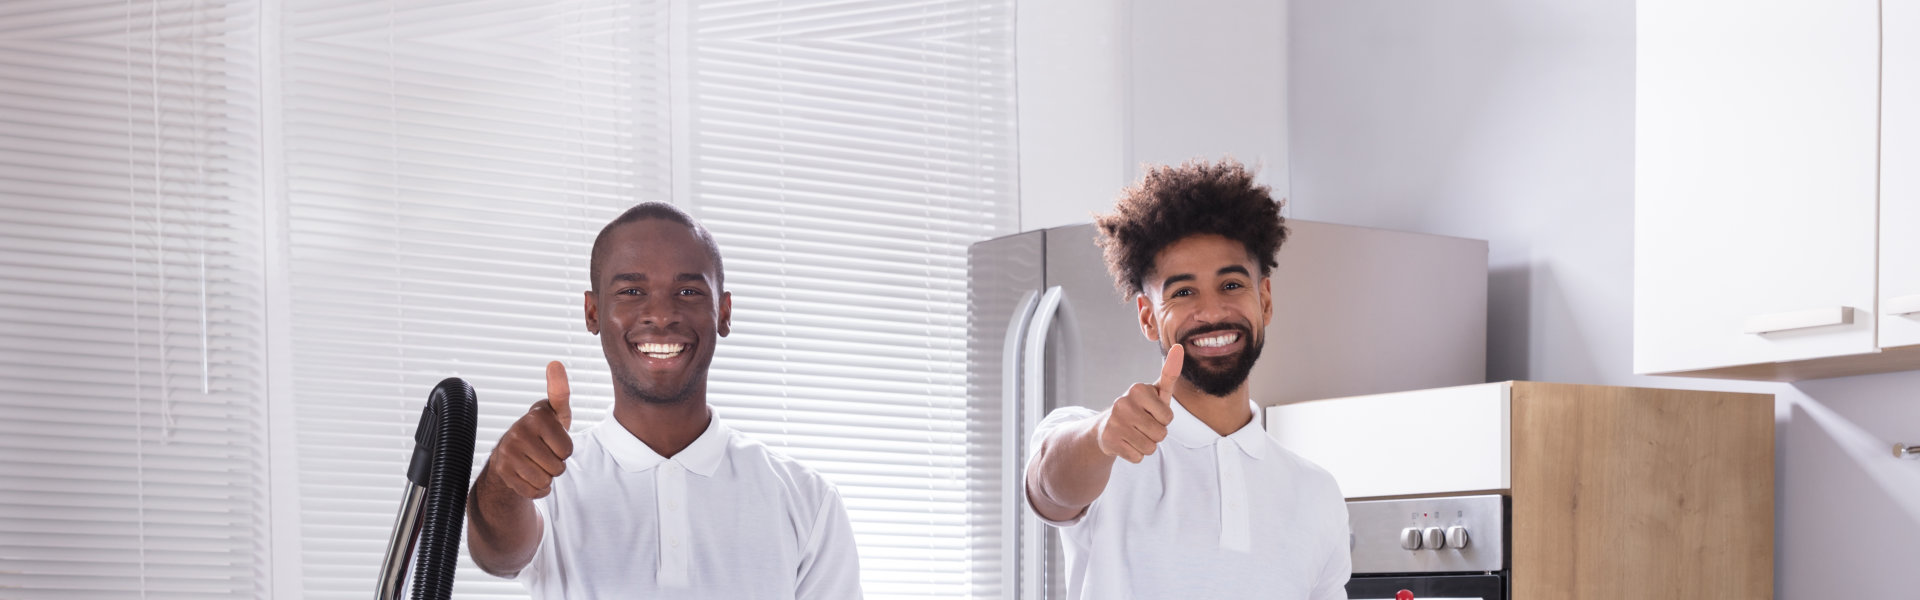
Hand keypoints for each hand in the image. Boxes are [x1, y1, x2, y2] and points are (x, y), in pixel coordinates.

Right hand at [485, 361, 573, 498]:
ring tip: (536, 462)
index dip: (564, 449)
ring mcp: (508, 453)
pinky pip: (532, 491)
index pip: (567, 450)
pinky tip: (528, 475)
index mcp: (536, 417)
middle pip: (558, 467)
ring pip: (545, 481)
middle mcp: (519, 433)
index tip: (552, 439)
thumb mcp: (555, 412)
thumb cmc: (542, 431)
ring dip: (546, 477)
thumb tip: (555, 363)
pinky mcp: (502, 472)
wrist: (511, 452)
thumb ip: (560, 392)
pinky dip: (536, 489)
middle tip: (544, 453)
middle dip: (556, 464)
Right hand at [1096, 344, 1182, 463]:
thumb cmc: (1140, 409)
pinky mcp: (1109, 441)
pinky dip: (1135, 454)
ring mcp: (1115, 422)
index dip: (1163, 419)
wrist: (1106, 427)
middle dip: (1155, 434)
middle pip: (1161, 434)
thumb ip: (1170, 373)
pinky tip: (1125, 443)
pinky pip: (1138, 457)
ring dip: (1146, 445)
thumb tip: (1179, 347)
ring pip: (1150, 447)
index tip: (1151, 412)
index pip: (1168, 418)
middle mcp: (1123, 403)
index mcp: (1138, 389)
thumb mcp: (1155, 392)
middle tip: (1141, 426)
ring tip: (1134, 434)